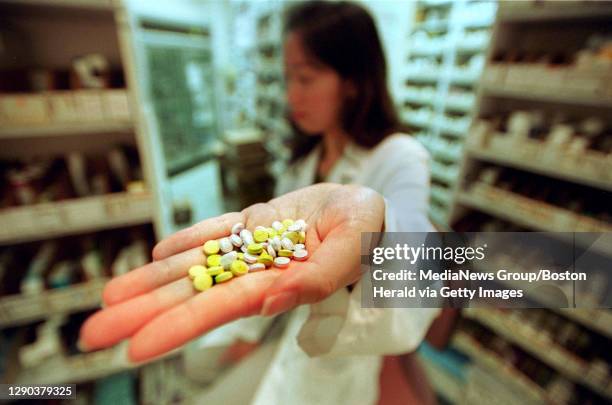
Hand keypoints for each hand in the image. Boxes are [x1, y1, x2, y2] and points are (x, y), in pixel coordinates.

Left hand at [79, 183, 384, 362]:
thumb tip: (270, 301)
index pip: (218, 307)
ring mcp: (251, 245)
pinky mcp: (254, 221)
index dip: (177, 326)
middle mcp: (256, 269)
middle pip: (192, 291)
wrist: (367, 207)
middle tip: (94, 333)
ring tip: (110, 296)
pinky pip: (215, 230)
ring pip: (194, 263)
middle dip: (144, 311)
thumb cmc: (369, 229)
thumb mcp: (354, 249)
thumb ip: (318, 279)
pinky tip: (158, 251)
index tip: (134, 349)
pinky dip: (186, 240)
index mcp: (278, 281)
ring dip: (152, 279)